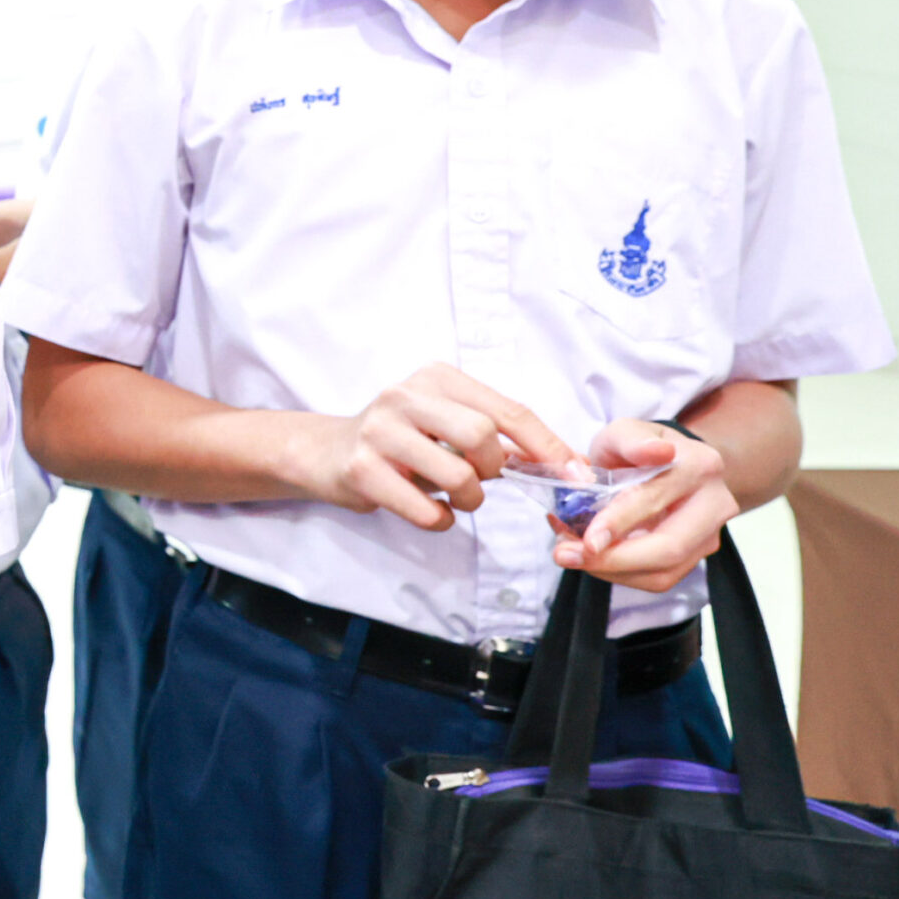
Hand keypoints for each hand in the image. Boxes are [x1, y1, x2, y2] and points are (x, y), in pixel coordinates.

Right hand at [294, 363, 573, 530]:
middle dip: (493, 470)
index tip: (575, 474)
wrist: (324, 452)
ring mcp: (380, 431)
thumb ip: (494, 437)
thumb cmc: (399, 441)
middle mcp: (405, 396)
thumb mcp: (443, 423)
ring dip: (467, 500)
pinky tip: (426, 508)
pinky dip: (439, 520)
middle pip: (483, 437)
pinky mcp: (361, 469)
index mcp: (436, 378)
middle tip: (479, 480)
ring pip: (457, 476)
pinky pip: (426, 509)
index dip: (547, 446)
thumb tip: (562, 464)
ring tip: (453, 498)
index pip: (508, 410)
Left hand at [553, 421, 733, 592]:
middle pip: (670, 547)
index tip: (587, 540)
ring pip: (664, 572)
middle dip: (613, 558)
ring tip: (571, 556)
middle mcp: (714, 503)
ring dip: (611, 571)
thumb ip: (631, 440)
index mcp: (699, 465)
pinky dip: (620, 575)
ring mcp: (710, 535)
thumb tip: (654, 451)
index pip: (656, 499)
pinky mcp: (696, 557)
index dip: (619, 522)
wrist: (668, 464)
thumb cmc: (639, 448)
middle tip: (566, 555)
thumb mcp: (625, 433)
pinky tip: (593, 560)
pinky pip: (659, 579)